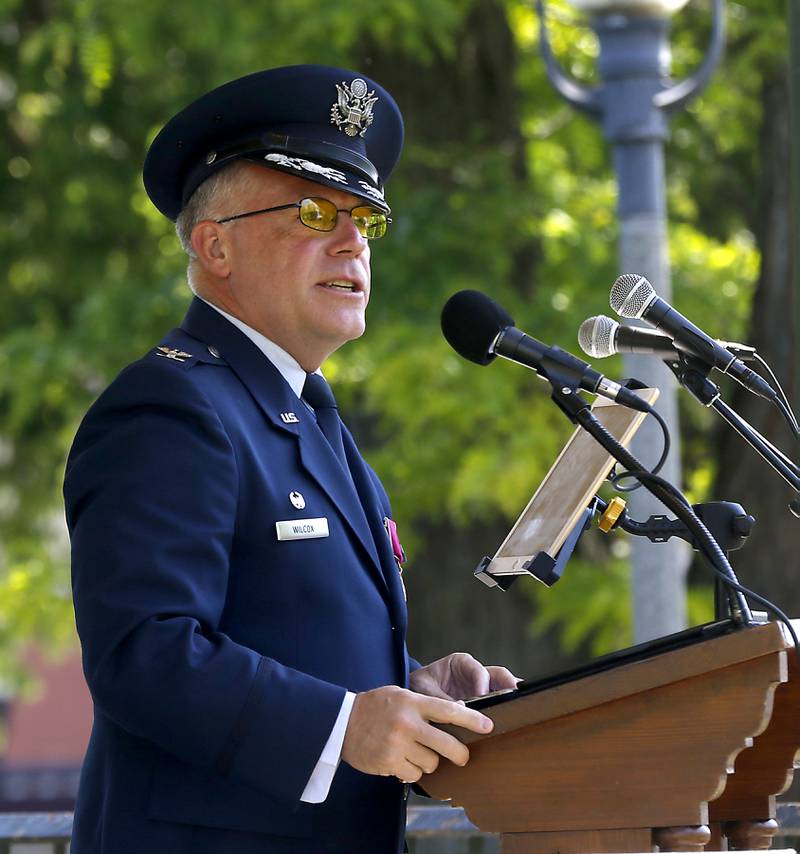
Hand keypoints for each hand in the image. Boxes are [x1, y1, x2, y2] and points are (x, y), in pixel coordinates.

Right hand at [341, 685, 492, 782]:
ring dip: (428, 761)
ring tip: (415, 751)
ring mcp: (398, 745)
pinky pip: (414, 774)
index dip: (472, 719)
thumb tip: (456, 716)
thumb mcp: (400, 695)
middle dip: (460, 753)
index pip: (449, 711)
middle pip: (447, 744)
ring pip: (431, 763)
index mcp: (412, 702)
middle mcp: (407, 723)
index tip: (488, 726)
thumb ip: (424, 705)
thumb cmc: (376, 706)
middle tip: (463, 756)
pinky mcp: (389, 762)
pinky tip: (402, 760)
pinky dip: (412, 771)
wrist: (342, 721)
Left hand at [409, 652, 517, 701]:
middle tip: (515, 696)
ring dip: (511, 696)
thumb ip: (439, 696)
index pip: (478, 670)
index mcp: (461, 662)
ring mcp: (482, 687)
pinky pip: (499, 701)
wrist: (415, 695)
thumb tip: (460, 707)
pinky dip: (507, 707)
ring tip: (522, 706)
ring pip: (503, 687)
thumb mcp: (424, 688)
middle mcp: (475, 673)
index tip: (482, 698)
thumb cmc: (419, 685)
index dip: (482, 684)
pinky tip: (515, 716)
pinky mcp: (483, 701)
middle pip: (498, 674)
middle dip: (508, 684)